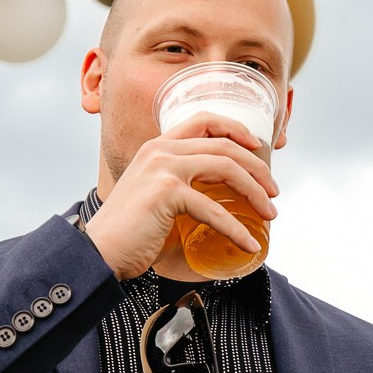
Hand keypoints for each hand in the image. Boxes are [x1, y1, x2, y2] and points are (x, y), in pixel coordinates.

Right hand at [83, 111, 278, 280]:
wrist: (99, 252)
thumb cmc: (130, 232)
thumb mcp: (157, 196)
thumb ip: (183, 185)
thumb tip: (221, 198)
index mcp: (157, 145)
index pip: (204, 119)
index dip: (235, 128)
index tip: (257, 147)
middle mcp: (161, 149)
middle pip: (225, 145)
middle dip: (257, 167)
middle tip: (273, 191)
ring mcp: (163, 168)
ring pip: (227, 168)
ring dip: (255, 192)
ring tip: (270, 212)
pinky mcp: (166, 192)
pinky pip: (214, 209)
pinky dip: (237, 228)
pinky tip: (249, 243)